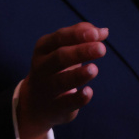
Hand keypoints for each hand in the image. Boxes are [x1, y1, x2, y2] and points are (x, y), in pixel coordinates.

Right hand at [16, 23, 106, 138]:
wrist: (34, 103)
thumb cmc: (54, 69)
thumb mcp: (60, 49)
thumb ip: (80, 37)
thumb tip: (103, 31)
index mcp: (44, 49)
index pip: (59, 38)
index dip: (77, 35)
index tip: (96, 34)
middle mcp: (42, 67)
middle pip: (60, 57)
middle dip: (80, 52)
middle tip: (101, 49)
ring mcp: (47, 88)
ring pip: (61, 81)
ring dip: (77, 75)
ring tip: (94, 69)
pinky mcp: (56, 107)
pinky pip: (67, 103)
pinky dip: (78, 98)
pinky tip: (89, 92)